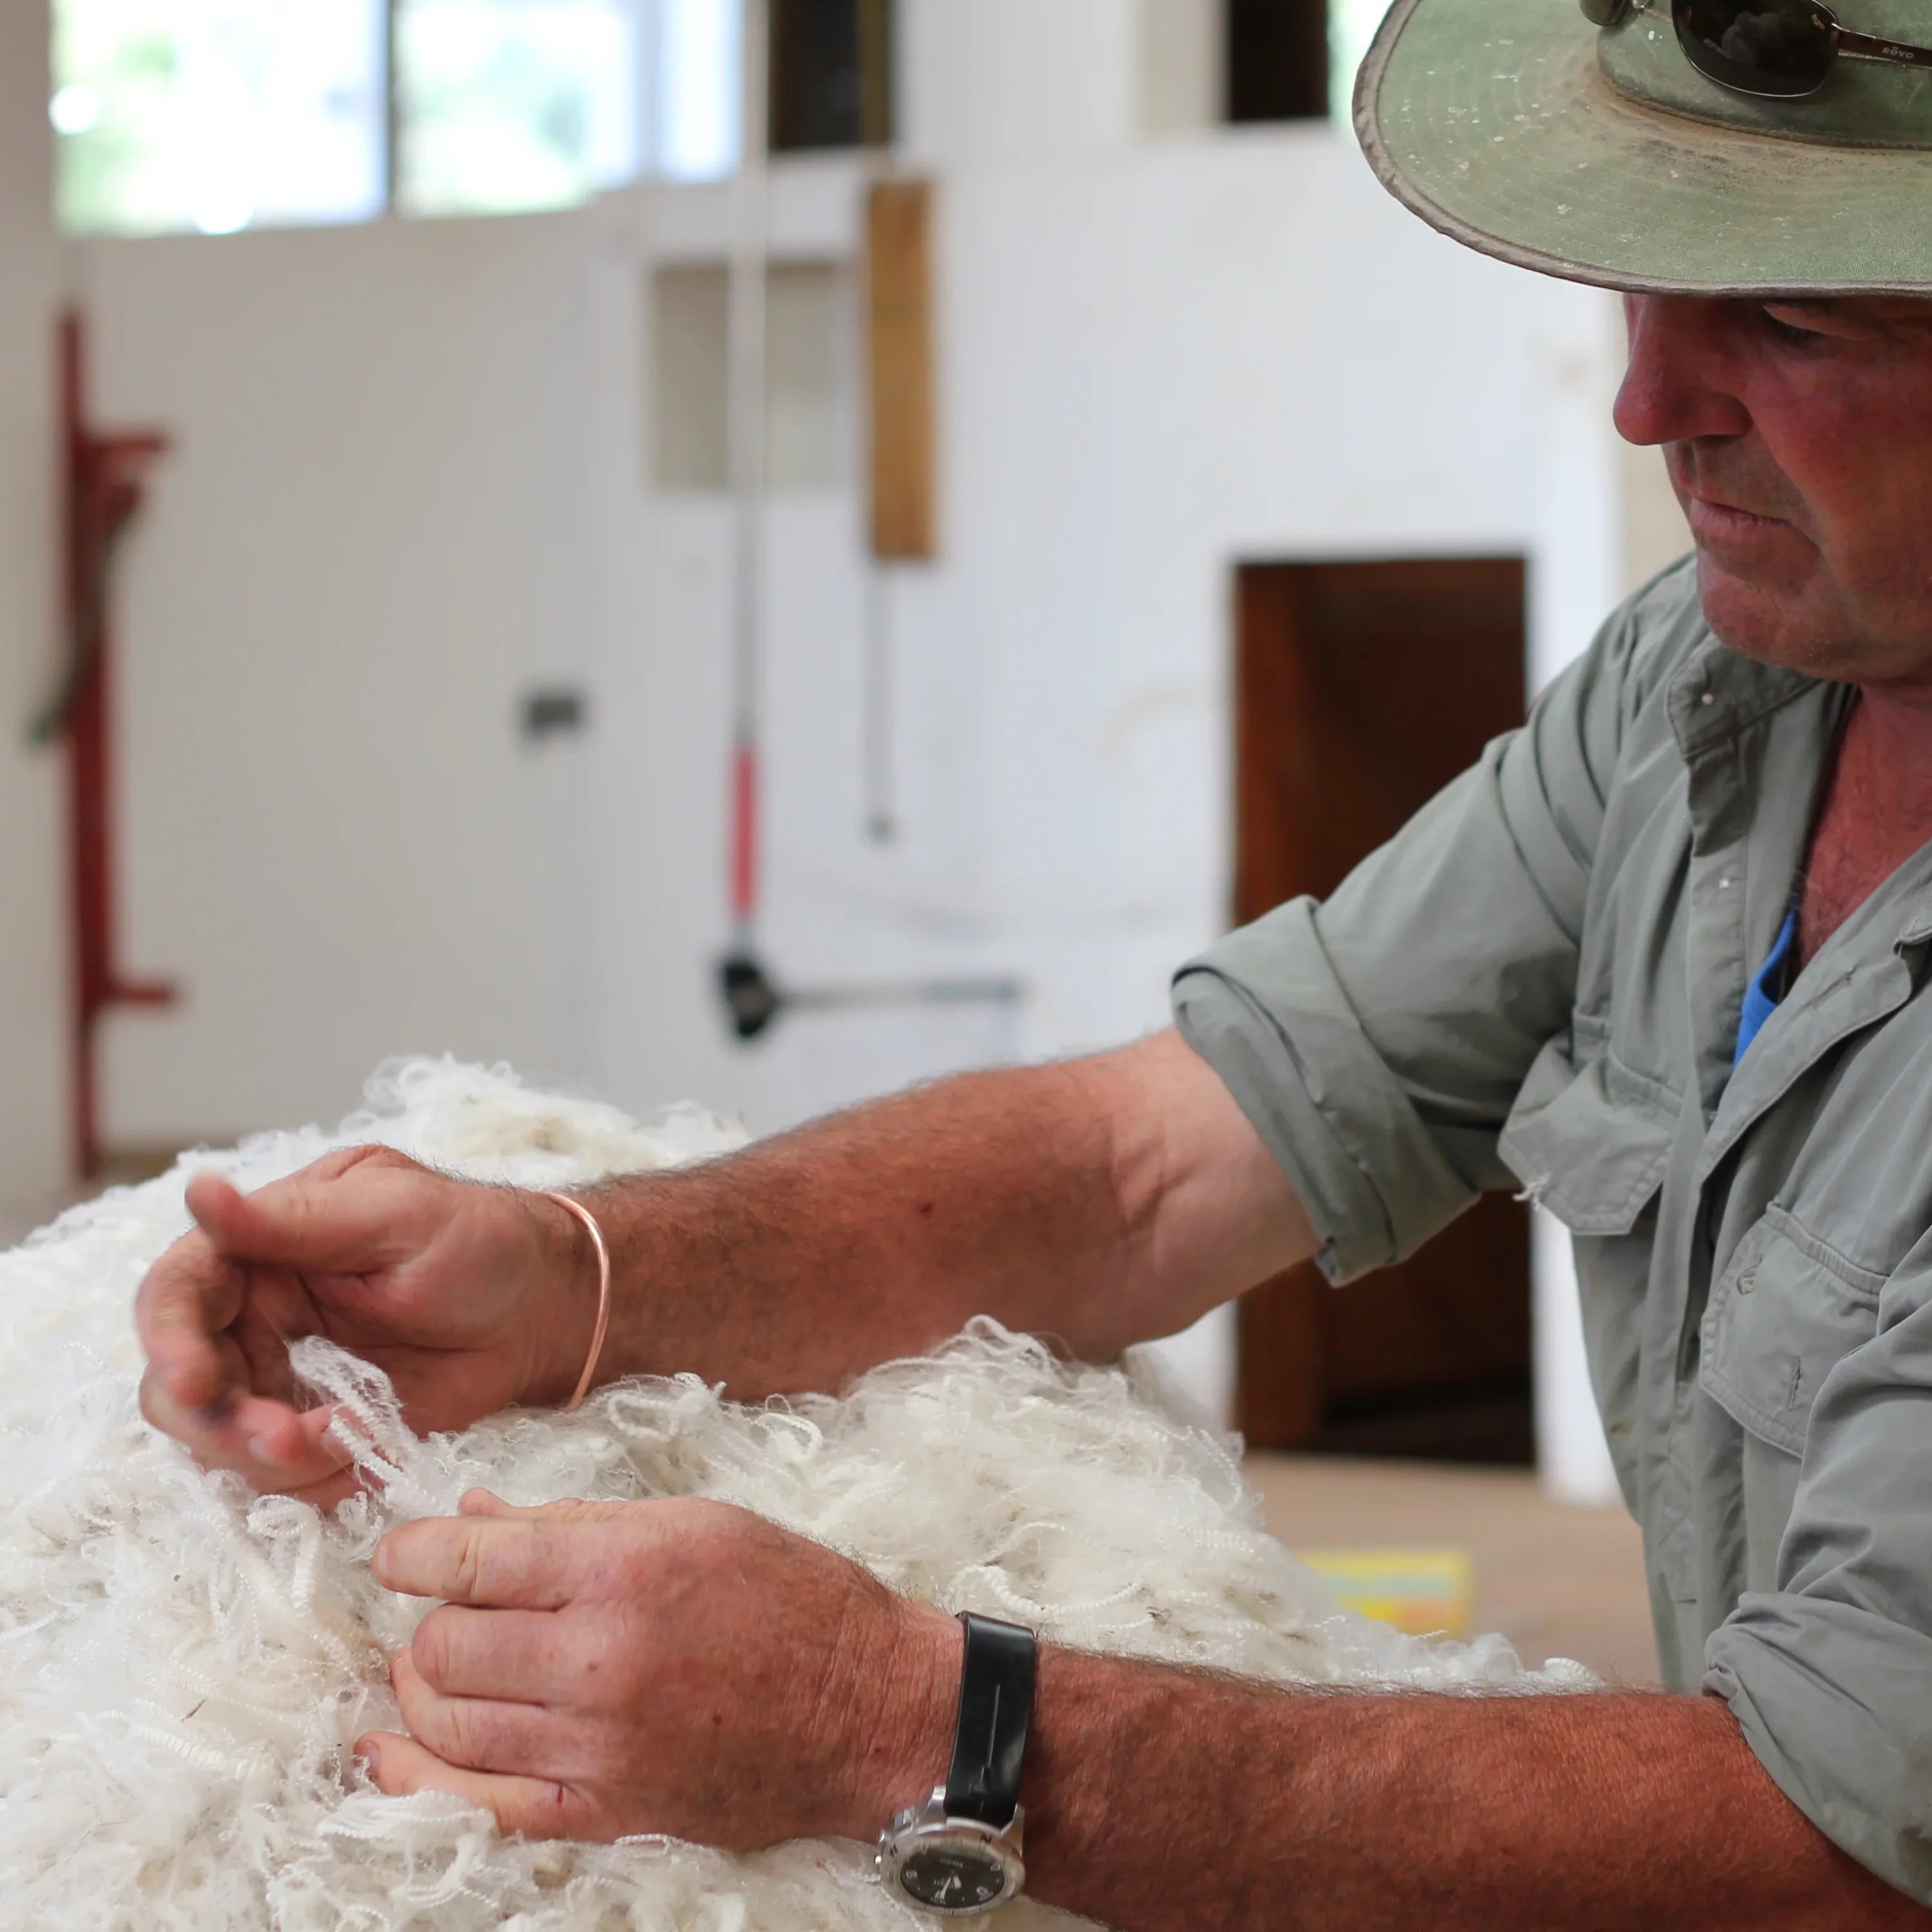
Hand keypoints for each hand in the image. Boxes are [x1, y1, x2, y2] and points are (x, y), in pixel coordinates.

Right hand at [136, 1148, 596, 1506]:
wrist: (542, 1308)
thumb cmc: (480, 1240)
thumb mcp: (395, 1214)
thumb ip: (294, 1220)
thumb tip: (199, 1191)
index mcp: (261, 1249)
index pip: (176, 1294)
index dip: (170, 1343)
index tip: (196, 1383)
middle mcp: (257, 1318)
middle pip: (181, 1387)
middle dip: (221, 1423)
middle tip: (285, 1437)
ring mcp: (285, 1380)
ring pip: (223, 1443)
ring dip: (271, 1458)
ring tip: (348, 1435)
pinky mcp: (320, 1429)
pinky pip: (285, 1477)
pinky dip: (318, 1477)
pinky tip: (371, 1445)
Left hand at [357, 1491, 957, 1846]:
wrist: (869, 1708)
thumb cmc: (791, 1598)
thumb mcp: (692, 1523)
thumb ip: (571, 1522)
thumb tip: (471, 1513)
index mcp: (625, 1571)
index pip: (469, 1562)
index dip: (412, 1554)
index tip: (397, 1552)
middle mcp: (603, 1661)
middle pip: (445, 1647)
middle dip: (431, 1622)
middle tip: (452, 1606)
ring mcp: (600, 1748)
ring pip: (450, 1725)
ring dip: (423, 1691)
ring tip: (434, 1666)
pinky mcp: (608, 1811)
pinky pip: (483, 1804)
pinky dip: (420, 1778)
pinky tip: (389, 1752)